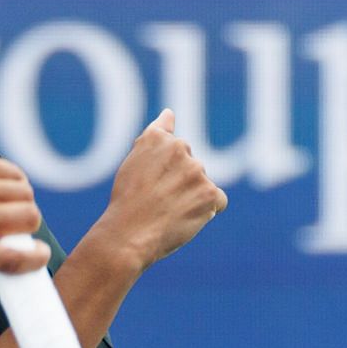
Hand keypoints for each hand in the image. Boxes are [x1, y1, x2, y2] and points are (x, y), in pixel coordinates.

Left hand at [0, 145, 50, 272]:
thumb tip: (29, 254)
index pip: (12, 258)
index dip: (36, 258)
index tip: (41, 252)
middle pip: (27, 218)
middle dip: (30, 223)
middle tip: (22, 223)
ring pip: (24, 193)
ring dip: (24, 200)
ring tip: (10, 203)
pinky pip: (13, 173)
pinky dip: (15, 181)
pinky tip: (2, 186)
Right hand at [91, 110, 227, 269]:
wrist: (128, 235)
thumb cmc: (127, 201)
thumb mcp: (134, 160)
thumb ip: (156, 135)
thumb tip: (169, 112)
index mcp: (158, 138)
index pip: (175, 148)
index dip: (164, 172)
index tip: (152, 184)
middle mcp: (179, 148)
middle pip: (191, 167)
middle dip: (180, 184)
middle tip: (157, 201)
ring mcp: (196, 170)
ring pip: (203, 184)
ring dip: (192, 197)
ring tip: (169, 211)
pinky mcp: (210, 192)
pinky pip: (218, 200)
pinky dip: (207, 211)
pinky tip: (186, 218)